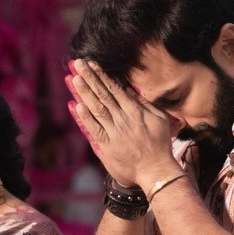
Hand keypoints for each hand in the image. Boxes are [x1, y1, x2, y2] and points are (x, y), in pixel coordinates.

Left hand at [65, 59, 178, 188]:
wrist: (156, 171)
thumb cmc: (160, 145)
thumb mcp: (159, 119)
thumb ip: (144, 104)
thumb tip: (130, 89)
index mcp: (135, 110)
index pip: (115, 89)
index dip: (102, 75)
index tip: (92, 64)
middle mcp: (123, 119)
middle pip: (103, 94)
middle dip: (90, 78)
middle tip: (78, 63)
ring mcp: (114, 132)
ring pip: (97, 108)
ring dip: (84, 93)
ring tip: (74, 78)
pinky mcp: (107, 146)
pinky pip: (94, 129)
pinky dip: (85, 117)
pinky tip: (76, 105)